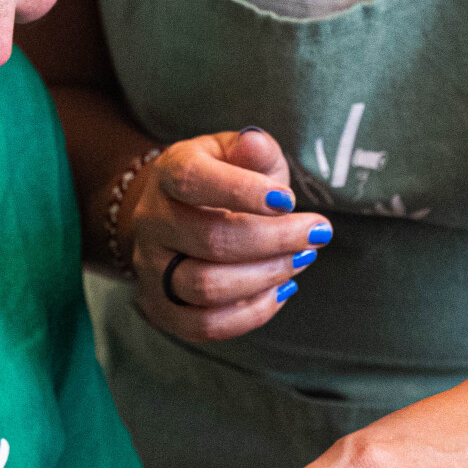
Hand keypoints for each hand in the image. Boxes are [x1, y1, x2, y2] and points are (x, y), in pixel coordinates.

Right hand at [127, 129, 329, 341]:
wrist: (179, 213)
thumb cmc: (221, 179)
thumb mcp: (237, 153)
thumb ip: (251, 148)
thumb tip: (255, 142)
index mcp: (169, 173)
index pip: (194, 180)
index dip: (243, 191)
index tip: (289, 200)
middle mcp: (152, 220)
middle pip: (211, 240)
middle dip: (274, 240)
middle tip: (316, 234)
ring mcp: (151, 267)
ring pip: (206, 287)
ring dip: (266, 276)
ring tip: (302, 259)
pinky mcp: (161, 307)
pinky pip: (204, 325)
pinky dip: (251, 313)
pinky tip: (280, 289)